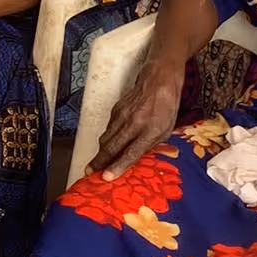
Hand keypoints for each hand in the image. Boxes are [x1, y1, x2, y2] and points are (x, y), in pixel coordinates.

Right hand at [91, 55, 183, 177]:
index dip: (118, 166)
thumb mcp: (165, 131)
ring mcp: (122, 115)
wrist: (159, 80)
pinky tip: (106, 147)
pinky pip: (108, 129)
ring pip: (106, 138)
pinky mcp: (115, 109)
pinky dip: (106, 140)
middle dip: (99, 162)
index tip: (106, 177)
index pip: (131, 152)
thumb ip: (150, 145)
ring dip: (100, 153)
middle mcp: (134, 123)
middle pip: (112, 146)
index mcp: (150, 130)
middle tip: (89, 173)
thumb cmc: (166, 107)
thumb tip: (133, 160)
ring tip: (94, 165)